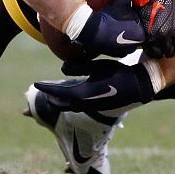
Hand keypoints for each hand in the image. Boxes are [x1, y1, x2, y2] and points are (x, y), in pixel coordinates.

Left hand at [36, 59, 155, 111]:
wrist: (138, 86)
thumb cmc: (119, 72)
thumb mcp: (98, 66)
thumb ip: (79, 67)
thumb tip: (61, 70)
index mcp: (83, 93)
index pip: (58, 93)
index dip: (46, 88)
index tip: (36, 83)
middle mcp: (84, 104)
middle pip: (61, 103)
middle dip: (50, 96)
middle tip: (42, 89)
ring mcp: (92, 107)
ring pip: (69, 106)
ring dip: (60, 100)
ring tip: (53, 94)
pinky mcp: (97, 107)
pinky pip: (77, 106)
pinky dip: (70, 101)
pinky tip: (70, 96)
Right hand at [75, 0, 145, 56]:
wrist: (90, 31)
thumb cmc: (109, 18)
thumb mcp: (120, 1)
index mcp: (140, 35)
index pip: (141, 23)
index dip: (135, 14)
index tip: (128, 10)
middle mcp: (133, 47)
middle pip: (133, 30)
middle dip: (128, 23)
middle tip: (120, 15)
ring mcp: (122, 52)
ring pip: (125, 37)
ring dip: (121, 30)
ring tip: (113, 21)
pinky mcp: (111, 54)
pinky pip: (115, 43)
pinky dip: (113, 36)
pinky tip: (108, 29)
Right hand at [133, 0, 174, 58]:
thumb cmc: (167, 2)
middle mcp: (165, 34)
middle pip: (171, 52)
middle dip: (173, 49)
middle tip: (172, 44)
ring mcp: (153, 36)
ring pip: (159, 53)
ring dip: (163, 51)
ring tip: (164, 45)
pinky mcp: (144, 36)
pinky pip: (149, 50)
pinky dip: (153, 50)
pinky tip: (155, 44)